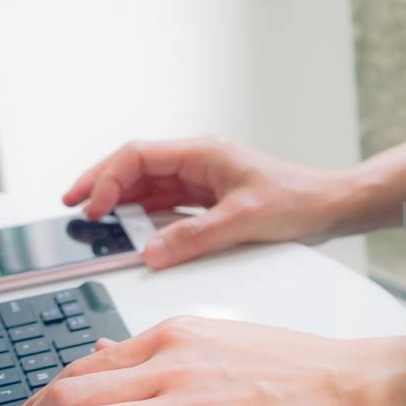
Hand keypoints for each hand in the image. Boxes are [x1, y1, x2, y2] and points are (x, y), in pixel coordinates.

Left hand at [0, 317, 405, 405]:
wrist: (343, 386)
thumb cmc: (288, 366)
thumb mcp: (214, 338)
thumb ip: (156, 349)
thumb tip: (102, 351)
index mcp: (171, 336)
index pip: (85, 365)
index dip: (42, 398)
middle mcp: (173, 364)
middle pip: (72, 392)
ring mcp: (190, 404)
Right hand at [64, 137, 350, 268]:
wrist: (332, 207)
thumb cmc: (299, 201)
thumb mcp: (244, 220)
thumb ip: (195, 237)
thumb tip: (151, 252)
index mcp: (203, 152)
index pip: (138, 157)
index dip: (106, 178)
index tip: (89, 205)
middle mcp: (198, 162)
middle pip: (135, 168)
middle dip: (101, 186)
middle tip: (73, 209)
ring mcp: (203, 181)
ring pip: (148, 188)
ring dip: (122, 204)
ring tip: (94, 225)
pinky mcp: (210, 201)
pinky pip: (167, 206)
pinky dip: (145, 219)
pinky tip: (132, 233)